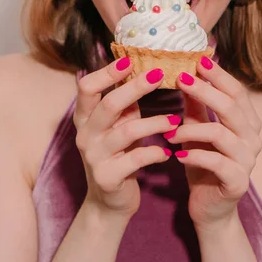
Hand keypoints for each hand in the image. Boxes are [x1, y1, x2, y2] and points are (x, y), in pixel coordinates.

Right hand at [74, 59, 179, 219]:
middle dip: (136, 87)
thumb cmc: (119, 153)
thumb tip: (147, 66)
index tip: (129, 59)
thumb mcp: (119, 124)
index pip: (87, 87)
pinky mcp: (107, 177)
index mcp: (85, 117)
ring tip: (176, 119)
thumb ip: (126, 101)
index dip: (106, 72)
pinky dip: (155, 153)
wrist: (109, 201)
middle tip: (160, 75)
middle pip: (109, 104)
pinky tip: (167, 153)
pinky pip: (135, 159)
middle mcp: (85, 134)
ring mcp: (94, 156)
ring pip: (127, 131)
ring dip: (155, 123)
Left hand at [165, 57, 261, 229]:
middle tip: (180, 79)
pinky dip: (194, 155)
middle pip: (231, 107)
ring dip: (190, 129)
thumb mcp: (197, 130)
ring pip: (221, 134)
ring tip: (168, 130)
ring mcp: (247, 161)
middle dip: (205, 90)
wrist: (209, 208)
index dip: (218, 75)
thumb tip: (184, 71)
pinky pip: (216, 162)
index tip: (197, 60)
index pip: (237, 91)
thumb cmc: (203, 163)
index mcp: (247, 122)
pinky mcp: (237, 182)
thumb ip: (196, 105)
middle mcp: (252, 138)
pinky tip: (177, 154)